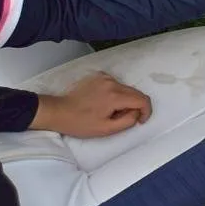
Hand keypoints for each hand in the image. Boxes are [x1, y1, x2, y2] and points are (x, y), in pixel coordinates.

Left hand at [31, 72, 151, 137]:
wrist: (58, 111)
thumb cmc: (80, 123)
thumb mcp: (105, 129)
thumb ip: (127, 121)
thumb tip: (136, 113)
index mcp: (115, 96)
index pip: (143, 99)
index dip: (146, 111)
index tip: (140, 120)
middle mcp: (112, 82)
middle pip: (135, 93)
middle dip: (134, 106)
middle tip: (121, 118)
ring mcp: (104, 77)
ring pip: (125, 89)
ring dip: (123, 100)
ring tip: (108, 111)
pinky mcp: (98, 76)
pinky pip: (114, 84)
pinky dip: (114, 94)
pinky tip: (102, 102)